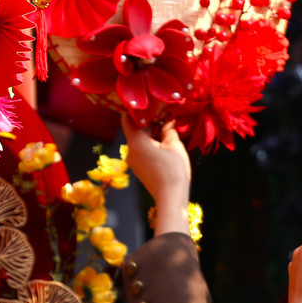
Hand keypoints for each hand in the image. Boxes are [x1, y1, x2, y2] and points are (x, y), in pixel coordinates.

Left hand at [121, 115, 190, 236]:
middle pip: (134, 129)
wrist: (171, 198)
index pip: (127, 118)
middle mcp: (129, 150)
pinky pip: (141, 150)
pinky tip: (164, 145)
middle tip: (165, 115)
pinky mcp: (138, 168)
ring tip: (167, 130)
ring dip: (150, 134)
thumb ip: (168, 129)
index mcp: (135, 141)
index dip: (137, 109)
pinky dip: (150, 144)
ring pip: (139, 140)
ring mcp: (132, 160)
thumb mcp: (174, 146)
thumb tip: (168, 120)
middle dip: (148, 122)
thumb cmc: (173, 170)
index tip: (150, 104)